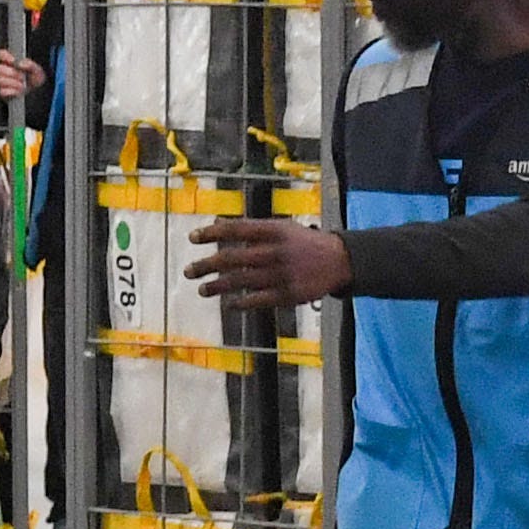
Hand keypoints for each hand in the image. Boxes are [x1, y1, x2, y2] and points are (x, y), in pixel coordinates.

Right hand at [0, 49, 34, 102]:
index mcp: (11, 62)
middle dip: (12, 73)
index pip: (1, 54)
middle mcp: (5, 71)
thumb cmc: (35, 79)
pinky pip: (3, 91)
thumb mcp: (37, 70)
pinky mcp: (3, 92)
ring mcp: (3, 82)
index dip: (5, 56)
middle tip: (22, 76)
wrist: (38, 93)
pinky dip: (12, 91)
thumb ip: (30, 65)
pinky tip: (19, 91)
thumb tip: (21, 63)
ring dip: (13, 83)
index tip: (13, 60)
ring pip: (1, 80)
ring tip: (22, 85)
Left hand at [190, 216, 349, 310]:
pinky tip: (228, 304)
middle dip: (207, 264)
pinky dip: (241, 303)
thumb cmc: (304, 242)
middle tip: (188, 271)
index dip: (212, 233)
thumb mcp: (282, 227)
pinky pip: (258, 300)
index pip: (236, 229)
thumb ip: (252, 227)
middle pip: (233, 257)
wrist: (339, 260)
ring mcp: (282, 274)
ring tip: (201, 289)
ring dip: (218, 286)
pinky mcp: (289, 295)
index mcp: (274, 230)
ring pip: (241, 281)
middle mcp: (276, 251)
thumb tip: (216, 224)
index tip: (192, 238)